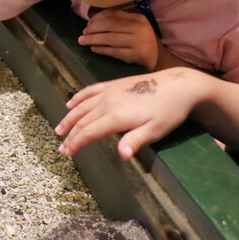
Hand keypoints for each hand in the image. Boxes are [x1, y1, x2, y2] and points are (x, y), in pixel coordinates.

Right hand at [56, 68, 198, 159]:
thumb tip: (122, 155)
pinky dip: (77, 98)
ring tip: (60, 128)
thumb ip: (135, 141)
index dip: (76, 143)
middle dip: (70, 134)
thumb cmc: (169, 112)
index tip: (66, 152)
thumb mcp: (155, 130)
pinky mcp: (112, 84)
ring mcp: (108, 92)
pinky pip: (89, 91)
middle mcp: (107, 103)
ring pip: (82, 106)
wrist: (178, 86)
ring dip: (69, 118)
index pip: (88, 132)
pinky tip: (70, 103)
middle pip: (82, 120)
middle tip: (61, 146)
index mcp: (116, 116)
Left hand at [78, 9, 159, 68]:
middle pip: (109, 25)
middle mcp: (139, 28)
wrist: (158, 58)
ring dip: (92, 39)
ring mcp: (138, 42)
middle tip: (83, 33)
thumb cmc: (141, 40)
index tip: (87, 23)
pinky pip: (114, 51)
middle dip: (92, 29)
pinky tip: (93, 48)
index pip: (113, 14)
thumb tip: (91, 20)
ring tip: (82, 41)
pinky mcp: (136, 55)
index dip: (96, 18)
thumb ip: (117, 21)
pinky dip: (101, 49)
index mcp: (137, 18)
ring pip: (109, 38)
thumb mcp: (134, 27)